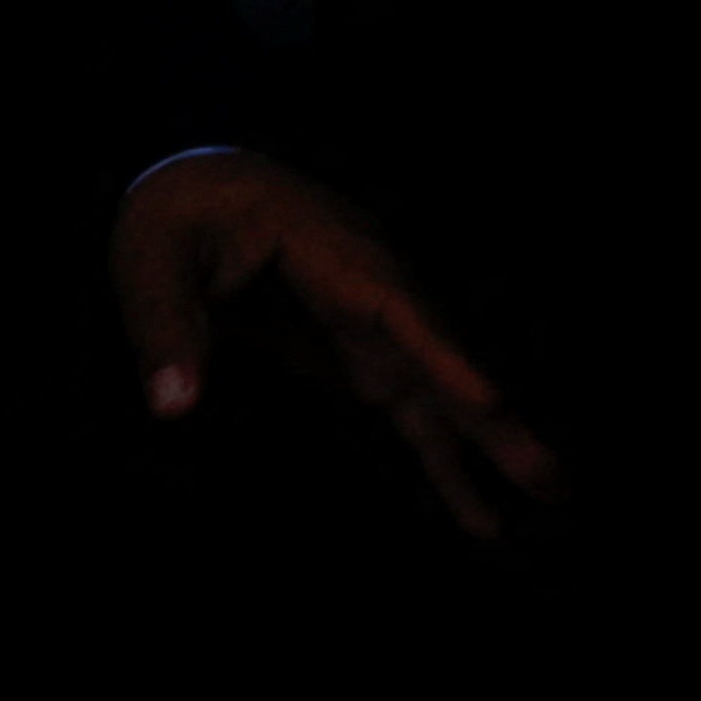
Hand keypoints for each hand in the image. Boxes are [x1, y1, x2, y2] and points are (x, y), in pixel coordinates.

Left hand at [113, 149, 560, 542]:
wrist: (201, 189)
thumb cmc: (176, 220)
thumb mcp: (151, 264)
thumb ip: (165, 331)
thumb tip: (171, 407)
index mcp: (324, 246)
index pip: (392, 305)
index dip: (441, 355)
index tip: (489, 399)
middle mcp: (370, 284)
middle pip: (440, 354)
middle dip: (492, 417)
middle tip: (550, 475)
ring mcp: (375, 322)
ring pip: (441, 390)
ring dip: (489, 444)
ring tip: (548, 497)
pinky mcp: (365, 354)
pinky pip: (415, 409)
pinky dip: (444, 458)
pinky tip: (478, 511)